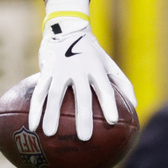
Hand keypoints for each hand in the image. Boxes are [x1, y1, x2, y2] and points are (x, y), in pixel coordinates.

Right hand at [28, 0, 135, 140]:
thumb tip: (134, 107)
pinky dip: (35, 109)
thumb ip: (123, 84)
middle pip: (82, 95)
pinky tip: (32, 125)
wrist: (68, 30)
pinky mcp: (46, 72)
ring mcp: (61, 70)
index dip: (109, 104)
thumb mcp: (110, 64)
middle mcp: (79, 69)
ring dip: (51, 115)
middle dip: (83, 117)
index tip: (113, 121)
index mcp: (97, 69)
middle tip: (84, 138)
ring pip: (55, 95)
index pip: (105, 88)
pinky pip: (39, 92)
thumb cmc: (93, 54)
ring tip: (51, 134)